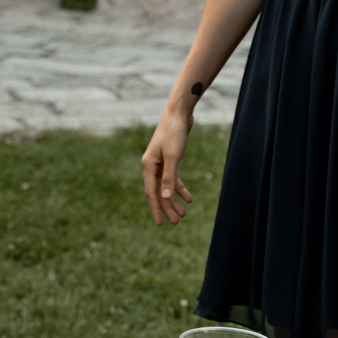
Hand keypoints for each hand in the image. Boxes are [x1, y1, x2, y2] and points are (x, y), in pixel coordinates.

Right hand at [141, 109, 194, 225]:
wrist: (179, 113)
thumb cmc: (174, 133)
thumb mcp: (173, 157)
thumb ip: (169, 178)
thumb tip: (164, 197)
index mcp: (148, 166)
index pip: (152, 193)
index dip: (156, 209)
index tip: (160, 224)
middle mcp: (152, 166)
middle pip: (159, 192)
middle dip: (167, 207)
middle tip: (176, 222)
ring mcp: (160, 163)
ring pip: (166, 187)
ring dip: (174, 200)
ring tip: (183, 214)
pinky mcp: (169, 159)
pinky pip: (173, 178)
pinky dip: (180, 188)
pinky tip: (188, 197)